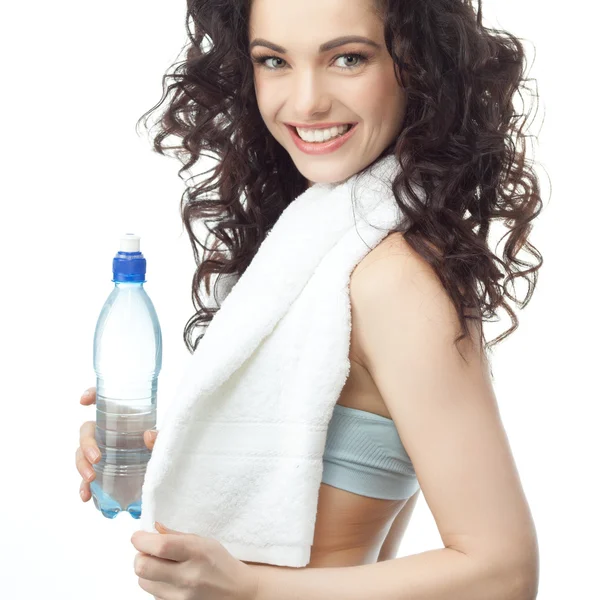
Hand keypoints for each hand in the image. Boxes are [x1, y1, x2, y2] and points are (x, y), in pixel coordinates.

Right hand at [76, 386, 158, 501]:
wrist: (166, 471)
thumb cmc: (162, 448)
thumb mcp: (163, 440)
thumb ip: (159, 438)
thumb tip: (148, 435)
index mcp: (122, 417)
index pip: (103, 400)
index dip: (91, 395)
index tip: (84, 401)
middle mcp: (108, 432)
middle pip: (87, 431)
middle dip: (86, 444)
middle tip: (97, 459)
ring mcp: (102, 452)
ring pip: (81, 454)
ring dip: (82, 466)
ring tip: (91, 479)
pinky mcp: (102, 471)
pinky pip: (86, 478)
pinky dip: (83, 487)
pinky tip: (86, 495)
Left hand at [131, 522, 259, 599]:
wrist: (236, 591)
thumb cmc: (220, 562)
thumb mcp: (203, 541)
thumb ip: (176, 535)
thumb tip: (153, 528)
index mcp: (196, 552)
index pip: (160, 546)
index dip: (141, 540)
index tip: (138, 536)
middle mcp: (187, 576)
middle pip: (143, 567)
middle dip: (139, 556)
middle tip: (146, 551)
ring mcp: (181, 596)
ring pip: (143, 582)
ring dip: (146, 571)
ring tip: (159, 565)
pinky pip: (153, 594)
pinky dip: (154, 584)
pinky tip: (167, 578)